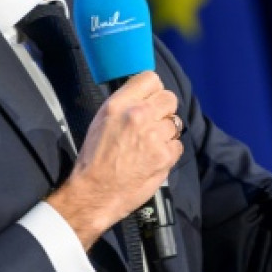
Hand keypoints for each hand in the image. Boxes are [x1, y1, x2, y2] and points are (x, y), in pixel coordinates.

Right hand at [47, 71, 182, 247]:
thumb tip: (145, 97)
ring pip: (175, 123)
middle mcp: (139, 116)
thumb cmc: (94, 158)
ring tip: (150, 144)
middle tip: (153, 123)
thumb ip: (125, 105)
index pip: (151, 79)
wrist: (95, 192)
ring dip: (166, 133)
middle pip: (170, 98)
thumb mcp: (102, 120)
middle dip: (164, 109)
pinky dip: (169, 151)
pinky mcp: (165, 156)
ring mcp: (154, 136)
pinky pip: (178, 145)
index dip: (153, 90)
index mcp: (119, 105)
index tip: (151, 99)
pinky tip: (154, 157)